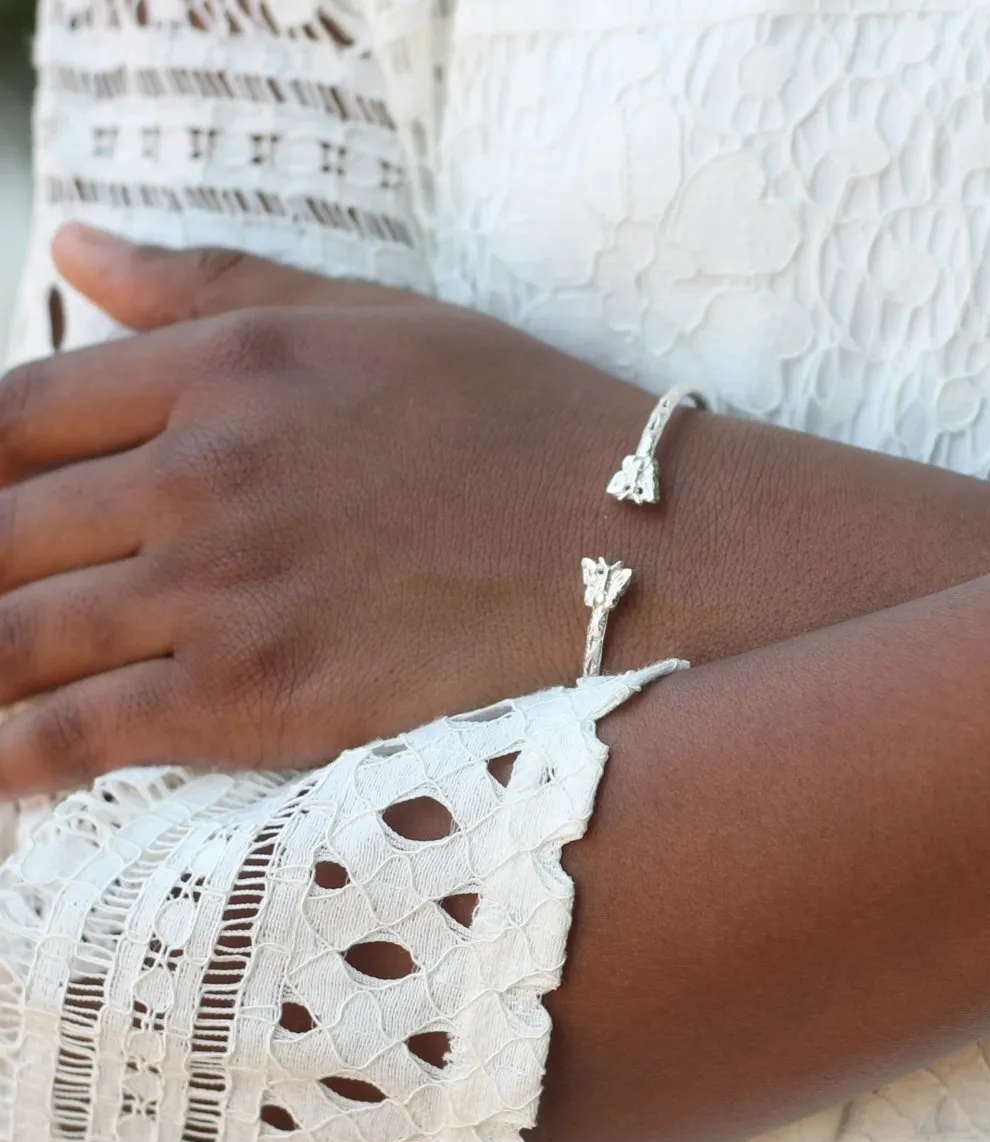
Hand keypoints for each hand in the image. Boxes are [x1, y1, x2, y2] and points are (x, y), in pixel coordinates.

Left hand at [0, 224, 671, 793]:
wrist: (632, 541)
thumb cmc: (517, 418)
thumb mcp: (374, 314)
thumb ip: (213, 281)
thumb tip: (76, 244)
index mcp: (226, 368)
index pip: (15, 411)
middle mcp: (204, 478)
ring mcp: (228, 596)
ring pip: (19, 639)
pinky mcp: (265, 701)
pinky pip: (88, 733)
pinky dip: (13, 755)